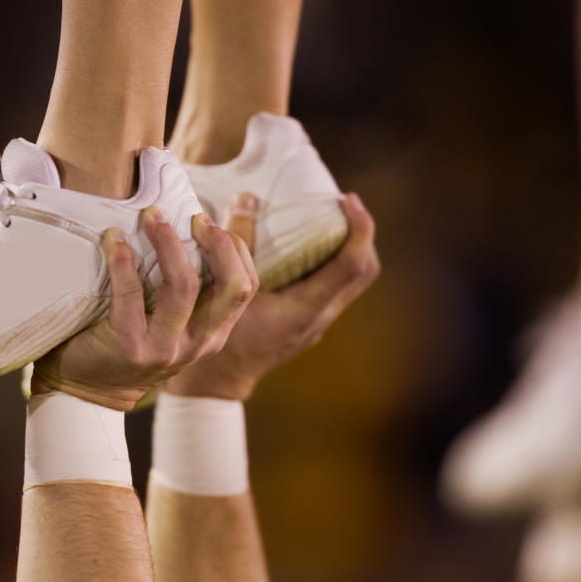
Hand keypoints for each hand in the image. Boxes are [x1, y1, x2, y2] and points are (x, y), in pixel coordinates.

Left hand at [31, 206, 257, 410]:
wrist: (86, 391)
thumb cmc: (127, 341)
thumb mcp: (171, 323)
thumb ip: (187, 291)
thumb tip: (190, 226)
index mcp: (214, 334)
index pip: (246, 285)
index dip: (234, 247)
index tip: (206, 220)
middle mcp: (198, 343)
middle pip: (231, 286)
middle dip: (217, 243)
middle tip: (193, 216)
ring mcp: (166, 349)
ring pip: (184, 286)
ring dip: (168, 242)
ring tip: (151, 215)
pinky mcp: (131, 348)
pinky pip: (131, 295)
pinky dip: (123, 260)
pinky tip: (113, 238)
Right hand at [164, 192, 379, 401]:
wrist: (217, 383)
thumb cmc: (216, 337)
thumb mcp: (224, 289)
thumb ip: (236, 244)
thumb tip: (247, 198)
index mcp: (306, 309)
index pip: (352, 265)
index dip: (359, 228)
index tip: (348, 199)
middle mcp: (319, 317)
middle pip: (364, 272)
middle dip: (361, 235)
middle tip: (343, 206)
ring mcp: (316, 323)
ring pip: (353, 282)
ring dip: (350, 249)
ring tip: (331, 220)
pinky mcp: (308, 322)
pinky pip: (334, 287)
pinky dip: (333, 262)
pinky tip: (310, 247)